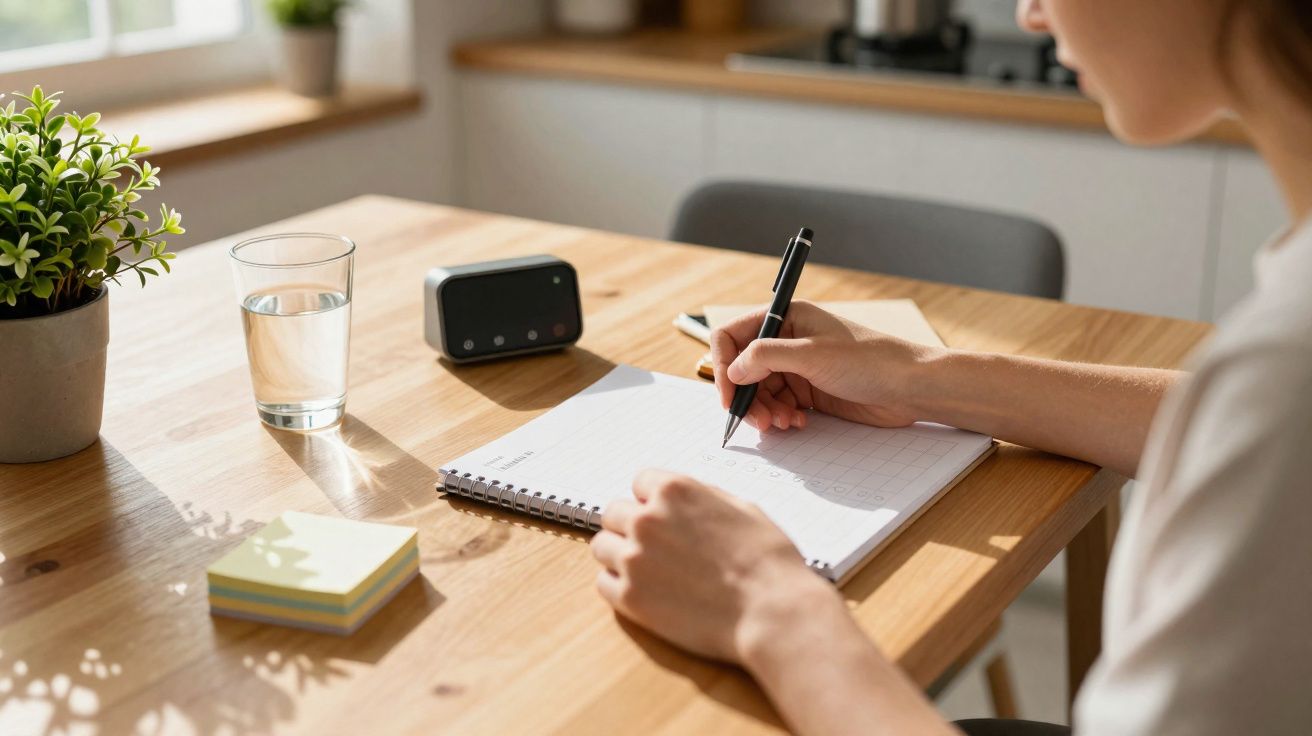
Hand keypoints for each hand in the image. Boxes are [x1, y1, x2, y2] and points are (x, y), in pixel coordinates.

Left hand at [590, 469, 841, 662]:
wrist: (771, 610)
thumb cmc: (767, 560)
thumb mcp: (741, 507)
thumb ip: (701, 497)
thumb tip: (682, 500)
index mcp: (674, 490)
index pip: (639, 482)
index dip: (653, 500)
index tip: (664, 516)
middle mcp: (646, 519)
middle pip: (614, 513)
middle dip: (632, 526)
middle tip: (657, 546)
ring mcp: (634, 559)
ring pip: (602, 546)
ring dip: (620, 554)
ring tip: (649, 570)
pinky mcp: (630, 598)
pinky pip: (603, 583)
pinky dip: (620, 587)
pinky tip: (647, 592)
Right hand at [709, 300, 940, 431]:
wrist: (910, 387)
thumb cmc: (869, 360)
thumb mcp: (812, 354)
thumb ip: (765, 358)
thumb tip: (731, 371)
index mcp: (786, 318)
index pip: (733, 336)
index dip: (722, 365)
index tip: (728, 395)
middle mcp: (788, 341)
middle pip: (743, 370)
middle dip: (746, 397)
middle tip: (758, 420)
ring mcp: (798, 368)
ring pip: (759, 392)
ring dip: (764, 411)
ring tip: (783, 423)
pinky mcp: (809, 392)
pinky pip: (779, 406)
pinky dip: (780, 417)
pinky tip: (797, 423)